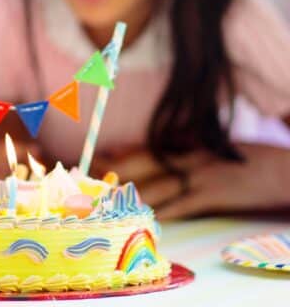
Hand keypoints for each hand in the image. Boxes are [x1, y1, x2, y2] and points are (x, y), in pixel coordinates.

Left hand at [93, 145, 289, 219]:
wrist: (284, 169)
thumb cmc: (247, 158)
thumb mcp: (213, 145)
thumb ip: (183, 147)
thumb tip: (151, 152)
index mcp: (189, 143)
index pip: (146, 147)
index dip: (119, 154)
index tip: (95, 158)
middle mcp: (190, 157)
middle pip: (145, 164)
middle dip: (117, 172)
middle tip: (91, 181)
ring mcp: (202, 176)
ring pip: (159, 186)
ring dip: (132, 195)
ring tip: (107, 202)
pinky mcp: (216, 195)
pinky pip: (184, 205)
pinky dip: (165, 211)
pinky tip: (147, 218)